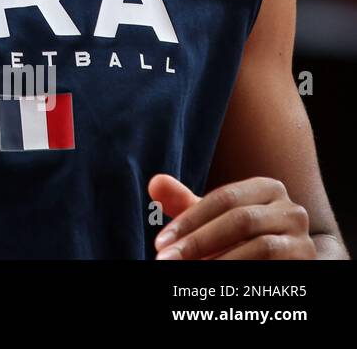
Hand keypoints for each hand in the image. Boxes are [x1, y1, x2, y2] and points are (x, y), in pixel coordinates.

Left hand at [148, 174, 315, 259]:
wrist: (286, 261)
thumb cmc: (240, 235)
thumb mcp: (212, 218)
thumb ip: (184, 202)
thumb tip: (154, 182)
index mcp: (266, 188)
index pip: (223, 199)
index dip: (189, 220)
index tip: (161, 243)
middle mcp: (291, 209)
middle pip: (240, 220)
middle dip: (199, 242)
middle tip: (167, 260)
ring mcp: (302, 237)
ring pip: (260, 247)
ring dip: (220, 262)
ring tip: (190, 272)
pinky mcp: (307, 263)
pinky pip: (272, 267)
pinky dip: (241, 272)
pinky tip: (217, 280)